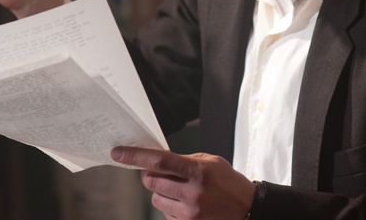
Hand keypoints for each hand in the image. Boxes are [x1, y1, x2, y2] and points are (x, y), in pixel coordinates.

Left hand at [111, 147, 254, 219]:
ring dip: (161, 192)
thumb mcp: (210, 161)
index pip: (159, 160)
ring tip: (179, 189)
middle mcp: (192, 192)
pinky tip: (185, 203)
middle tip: (160, 172)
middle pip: (151, 181)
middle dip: (150, 174)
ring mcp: (189, 212)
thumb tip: (156, 160)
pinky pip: (165, 213)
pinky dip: (170, 206)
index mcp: (197, 171)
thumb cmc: (228, 181)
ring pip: (155, 198)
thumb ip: (184, 160)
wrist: (248, 209)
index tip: (118, 152)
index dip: (135, 156)